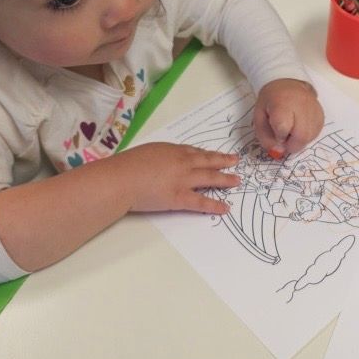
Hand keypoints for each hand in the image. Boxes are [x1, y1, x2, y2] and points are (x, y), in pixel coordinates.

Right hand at [117, 142, 239, 214]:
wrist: (121, 179)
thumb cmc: (126, 165)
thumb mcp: (145, 153)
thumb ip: (158, 157)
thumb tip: (160, 162)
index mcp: (172, 150)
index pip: (194, 152)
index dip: (206, 154)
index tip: (214, 155)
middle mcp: (182, 162)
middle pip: (207, 160)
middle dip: (222, 160)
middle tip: (235, 161)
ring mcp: (183, 180)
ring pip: (210, 178)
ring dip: (225, 179)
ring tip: (237, 181)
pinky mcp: (180, 198)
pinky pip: (201, 202)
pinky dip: (215, 205)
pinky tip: (225, 208)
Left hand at [253, 78, 324, 157]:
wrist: (287, 83)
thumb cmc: (270, 101)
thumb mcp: (259, 117)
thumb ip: (265, 137)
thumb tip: (279, 152)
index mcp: (282, 102)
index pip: (283, 128)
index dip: (278, 136)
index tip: (276, 132)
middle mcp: (301, 104)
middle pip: (301, 136)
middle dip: (291, 145)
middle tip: (284, 140)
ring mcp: (314, 109)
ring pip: (310, 137)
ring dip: (299, 142)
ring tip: (291, 131)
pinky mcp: (321, 114)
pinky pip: (316, 133)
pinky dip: (307, 137)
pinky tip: (299, 129)